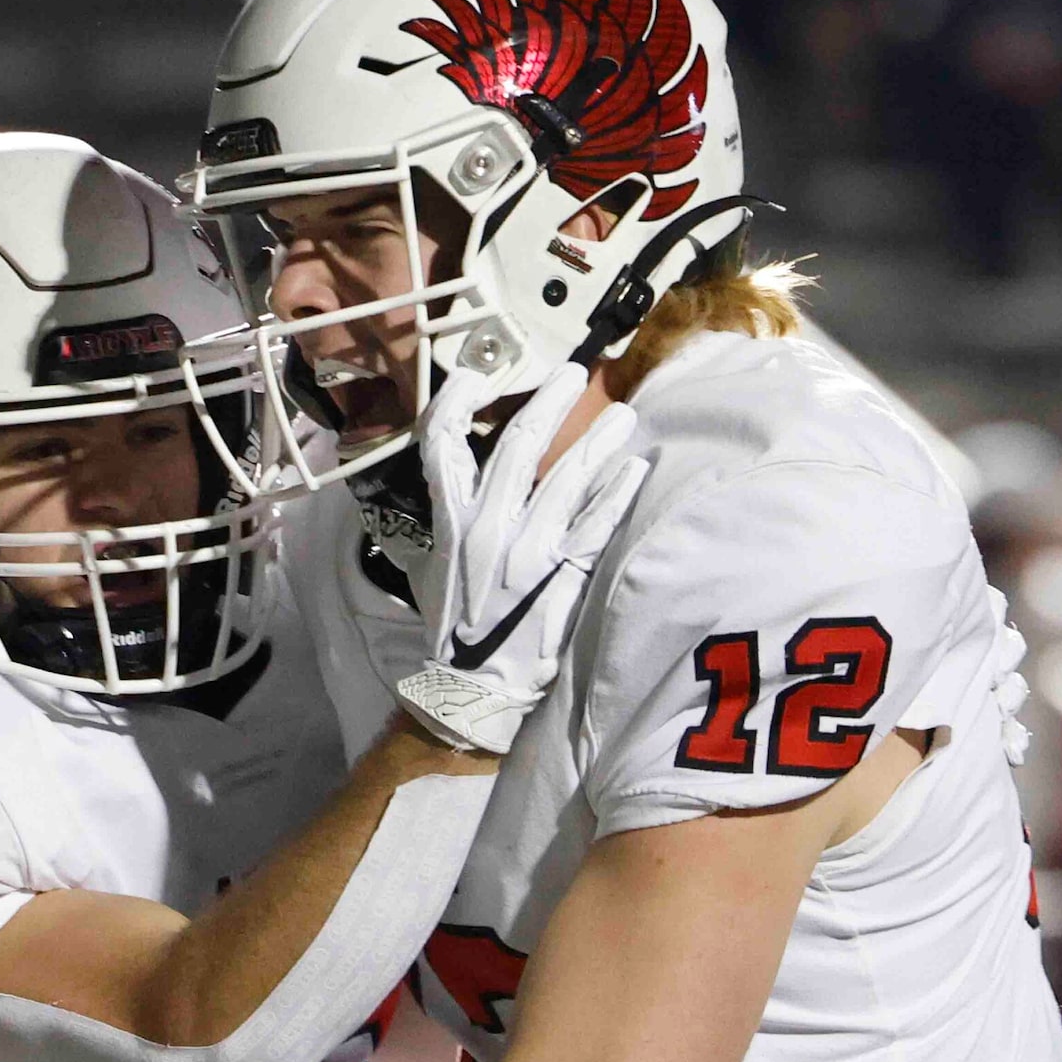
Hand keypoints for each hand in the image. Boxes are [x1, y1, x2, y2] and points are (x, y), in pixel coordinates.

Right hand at [398, 363, 647, 751]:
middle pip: (520, 443)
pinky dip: (618, 493)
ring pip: (568, 476)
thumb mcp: (427, 568)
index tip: (477, 375)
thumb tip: (446, 482)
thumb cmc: (452, 627)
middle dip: (549, 401)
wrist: (475, 687)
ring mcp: (531, 550)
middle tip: (572, 375)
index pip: (444, 441)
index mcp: (450, 521)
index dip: (459, 399)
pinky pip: (598, 523)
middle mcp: (489, 528)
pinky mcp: (565, 574)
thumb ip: (439, 521)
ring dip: (598, 440)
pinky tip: (635, 469)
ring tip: (623, 416)